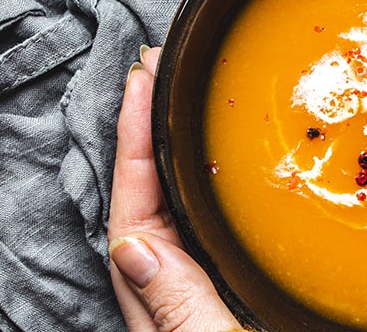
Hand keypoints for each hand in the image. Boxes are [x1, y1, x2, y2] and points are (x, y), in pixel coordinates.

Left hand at [108, 46, 241, 331]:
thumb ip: (177, 304)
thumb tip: (133, 248)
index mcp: (154, 297)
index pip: (134, 202)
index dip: (134, 135)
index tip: (140, 79)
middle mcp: (170, 287)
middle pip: (150, 192)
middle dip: (151, 124)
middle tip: (161, 61)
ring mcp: (200, 287)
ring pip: (181, 206)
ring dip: (181, 148)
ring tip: (189, 91)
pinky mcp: (234, 293)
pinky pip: (212, 225)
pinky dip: (213, 182)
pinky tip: (229, 162)